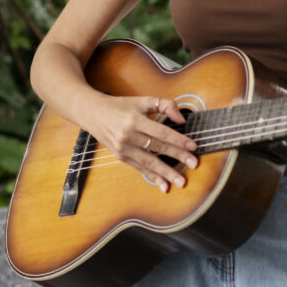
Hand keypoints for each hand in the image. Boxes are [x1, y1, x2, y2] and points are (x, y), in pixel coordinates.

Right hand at [81, 94, 197, 193]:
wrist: (93, 113)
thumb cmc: (120, 106)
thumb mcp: (142, 101)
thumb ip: (164, 105)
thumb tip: (181, 120)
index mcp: (134, 120)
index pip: (161, 132)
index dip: (178, 140)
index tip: (193, 146)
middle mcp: (128, 135)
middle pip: (157, 148)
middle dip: (177, 157)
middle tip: (194, 164)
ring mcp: (123, 148)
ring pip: (149, 162)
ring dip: (166, 173)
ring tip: (181, 181)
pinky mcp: (121, 157)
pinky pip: (140, 168)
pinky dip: (152, 177)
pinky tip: (164, 185)